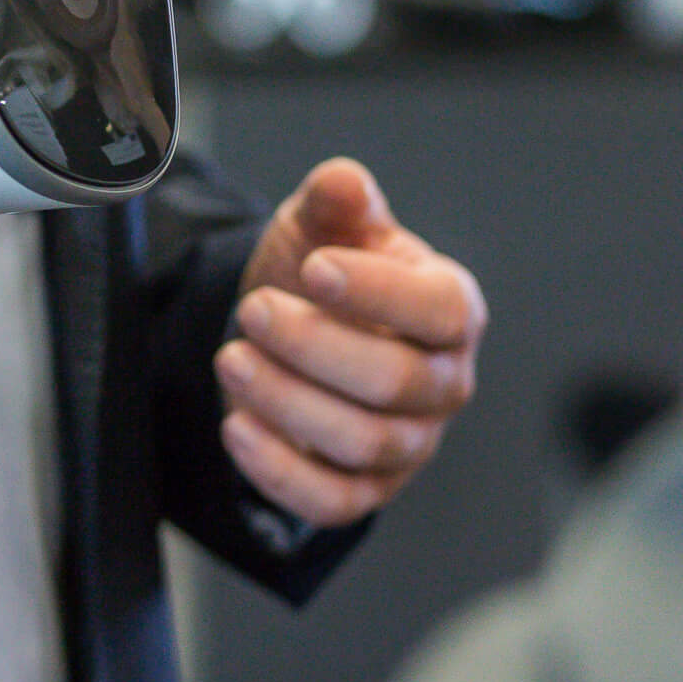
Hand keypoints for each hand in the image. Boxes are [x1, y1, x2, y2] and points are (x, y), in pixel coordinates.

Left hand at [214, 158, 485, 528]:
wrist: (288, 323)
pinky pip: (333, 502)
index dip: (379, 293)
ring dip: (286, 401)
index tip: (313, 269)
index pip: (440, 309)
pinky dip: (281, 471)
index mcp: (452, 309)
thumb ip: (336, 201)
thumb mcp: (323, 224)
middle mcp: (444, 382)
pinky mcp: (366, 490)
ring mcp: (410, 443)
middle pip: (394, 383)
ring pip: (360, 442)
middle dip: (314, 347)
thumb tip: (341, 179)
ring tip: (231, 358)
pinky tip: (237, 428)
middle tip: (254, 311)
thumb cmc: (320, 270)